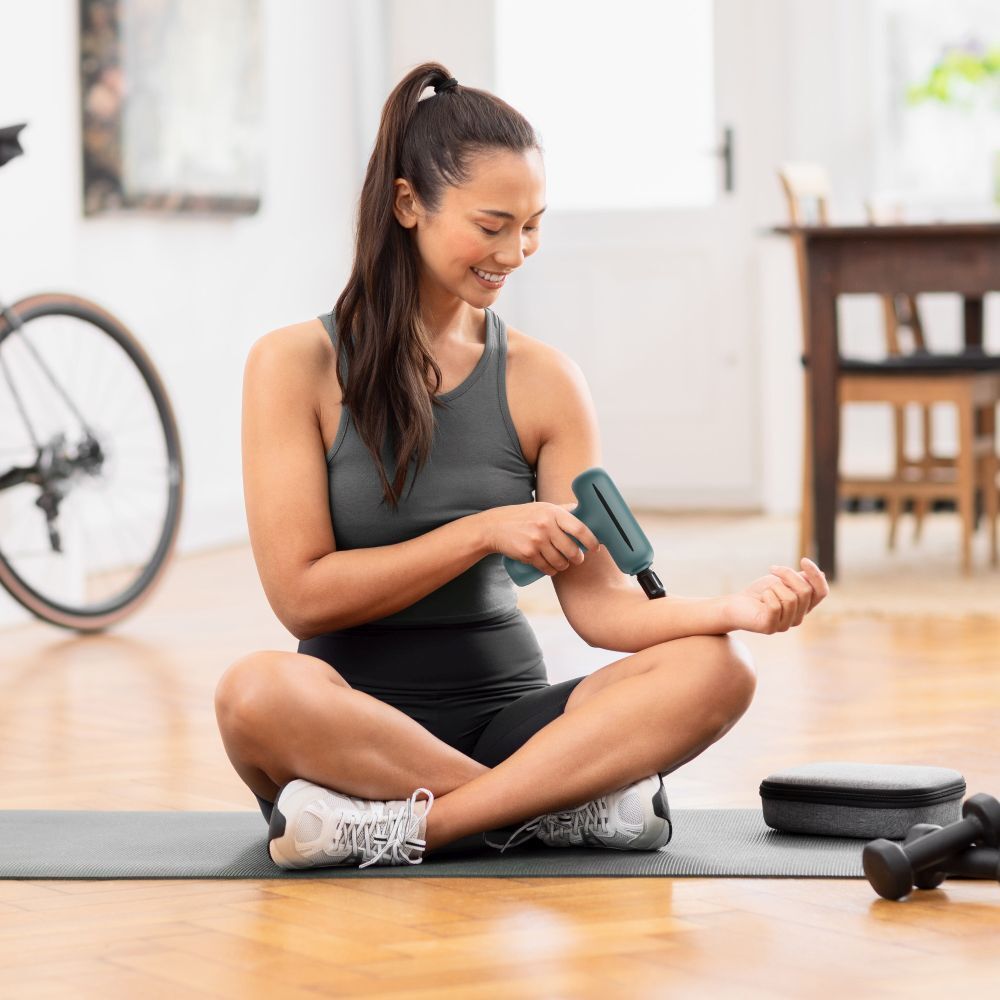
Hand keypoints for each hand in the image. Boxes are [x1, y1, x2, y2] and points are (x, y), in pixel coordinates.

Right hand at [479, 502, 600, 576]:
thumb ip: (562, 510)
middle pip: (572, 549)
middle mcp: (545, 525)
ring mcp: (536, 540)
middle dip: (578, 558)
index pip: (579, 528)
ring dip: (564, 566)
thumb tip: (585, 511)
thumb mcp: (542, 508)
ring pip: (560, 562)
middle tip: (577, 558)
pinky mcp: (528, 553)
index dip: (591, 540)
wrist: (494, 527)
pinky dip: (551, 571)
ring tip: (563, 563)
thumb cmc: (522, 517)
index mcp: (553, 512)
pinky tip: (551, 568)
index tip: (595, 547)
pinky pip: (547, 568)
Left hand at [724, 558, 828, 633]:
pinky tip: (760, 599)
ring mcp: (785, 625)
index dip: (816, 575)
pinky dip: (766, 596)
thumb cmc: (758, 593)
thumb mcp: (781, 581)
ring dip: (775, 586)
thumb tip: (822, 574)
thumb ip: (800, 580)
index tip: (803, 560)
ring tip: (765, 589)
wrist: (733, 605)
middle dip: (788, 574)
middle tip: (772, 569)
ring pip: (791, 598)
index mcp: (803, 607)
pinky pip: (776, 606)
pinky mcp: (770, 627)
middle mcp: (798, 618)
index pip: (821, 592)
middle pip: (805, 591)